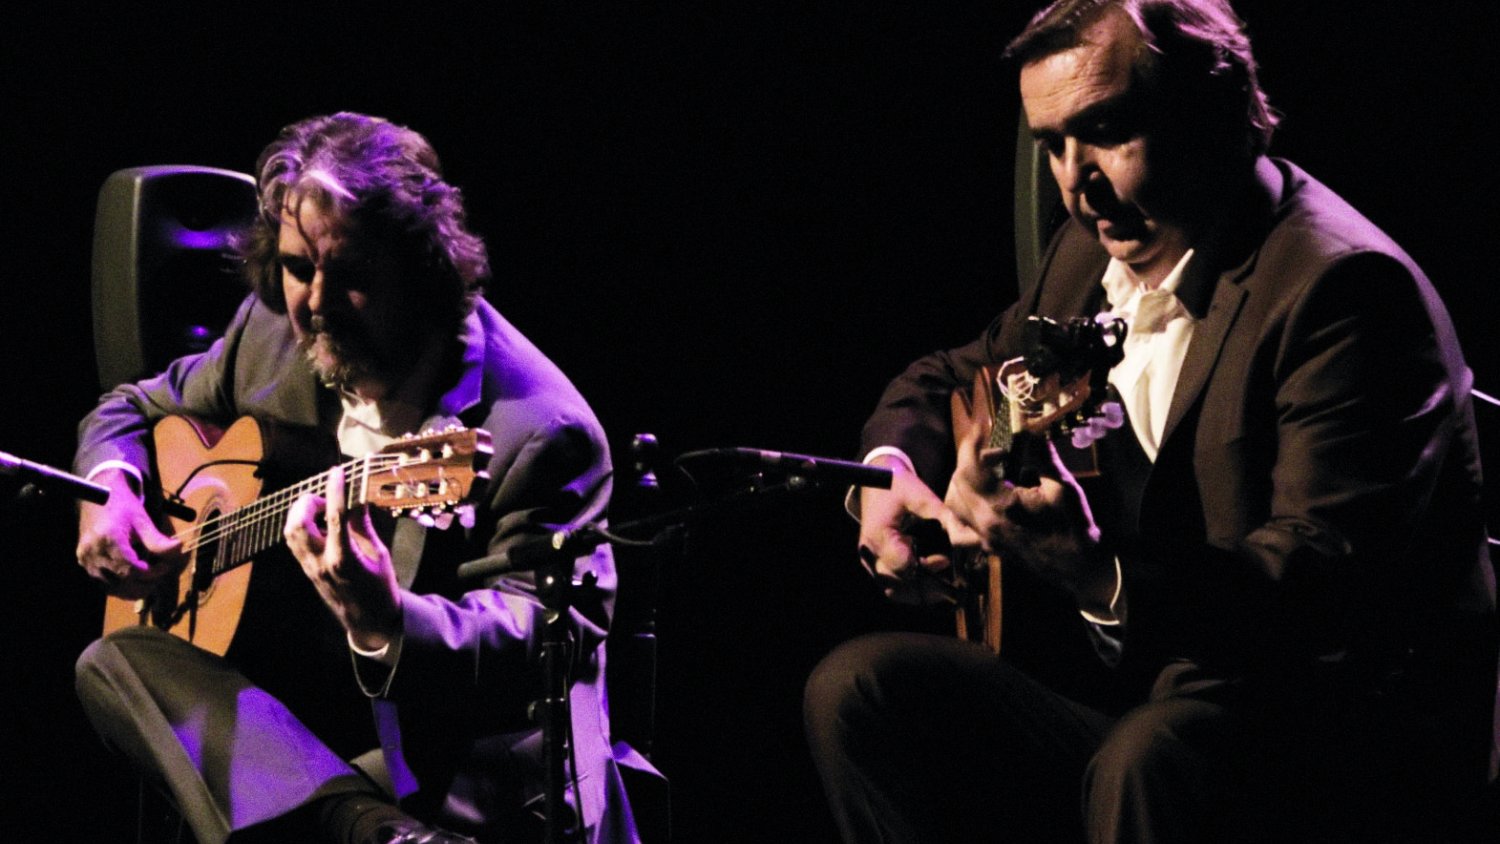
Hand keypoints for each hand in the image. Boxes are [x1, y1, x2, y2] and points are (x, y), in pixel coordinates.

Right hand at [75, 468, 183, 598]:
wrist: (98, 494)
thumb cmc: (122, 504)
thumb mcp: (141, 518)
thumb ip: (157, 539)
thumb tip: (179, 549)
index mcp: (108, 539)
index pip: (132, 570)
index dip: (153, 573)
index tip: (168, 565)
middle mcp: (93, 552)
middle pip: (123, 583)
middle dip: (147, 583)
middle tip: (162, 573)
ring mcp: (85, 559)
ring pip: (113, 588)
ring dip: (135, 588)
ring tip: (152, 576)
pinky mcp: (84, 563)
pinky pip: (104, 584)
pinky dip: (122, 586)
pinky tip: (136, 578)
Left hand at [284, 465, 401, 649]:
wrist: (368, 620)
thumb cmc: (380, 588)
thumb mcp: (379, 555)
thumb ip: (364, 526)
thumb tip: (358, 498)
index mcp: (344, 558)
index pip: (334, 516)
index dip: (335, 490)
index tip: (337, 471)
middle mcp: (320, 562)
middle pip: (298, 523)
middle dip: (307, 502)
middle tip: (325, 497)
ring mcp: (309, 567)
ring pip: (290, 531)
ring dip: (301, 513)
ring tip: (321, 509)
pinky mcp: (306, 569)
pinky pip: (294, 541)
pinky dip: (302, 525)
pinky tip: (318, 523)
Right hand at [858, 456, 980, 602]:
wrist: (874, 484)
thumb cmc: (897, 486)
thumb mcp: (922, 496)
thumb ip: (946, 518)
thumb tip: (971, 540)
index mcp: (878, 536)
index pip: (904, 567)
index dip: (929, 570)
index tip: (947, 561)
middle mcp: (870, 555)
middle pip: (899, 587)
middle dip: (929, 588)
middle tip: (954, 583)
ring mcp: (870, 563)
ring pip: (895, 592)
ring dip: (921, 591)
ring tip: (944, 582)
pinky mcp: (875, 566)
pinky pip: (893, 587)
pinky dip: (913, 587)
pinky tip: (931, 576)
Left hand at [945, 426, 1116, 613]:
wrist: (1078, 568)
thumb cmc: (1073, 527)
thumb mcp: (1062, 487)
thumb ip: (1042, 456)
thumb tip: (1029, 429)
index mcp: (999, 508)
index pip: (969, 469)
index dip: (971, 443)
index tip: (981, 426)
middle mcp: (984, 524)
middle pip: (958, 482)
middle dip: (974, 460)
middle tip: (1002, 452)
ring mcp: (983, 537)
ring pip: (955, 502)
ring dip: (966, 480)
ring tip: (994, 471)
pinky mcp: (987, 544)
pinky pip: (962, 525)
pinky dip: (964, 507)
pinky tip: (984, 498)